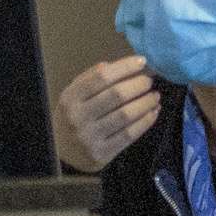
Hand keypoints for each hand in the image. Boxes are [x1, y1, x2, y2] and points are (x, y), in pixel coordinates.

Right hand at [56, 57, 162, 171]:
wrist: (61, 154)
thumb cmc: (70, 119)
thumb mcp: (71, 97)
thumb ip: (87, 80)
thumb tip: (109, 65)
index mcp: (70, 98)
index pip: (100, 77)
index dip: (124, 68)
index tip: (141, 62)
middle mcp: (78, 116)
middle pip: (115, 95)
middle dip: (138, 85)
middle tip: (149, 81)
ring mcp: (90, 136)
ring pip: (125, 115)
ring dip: (145, 103)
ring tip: (155, 96)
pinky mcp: (102, 153)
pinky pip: (129, 134)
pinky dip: (145, 122)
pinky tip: (153, 112)